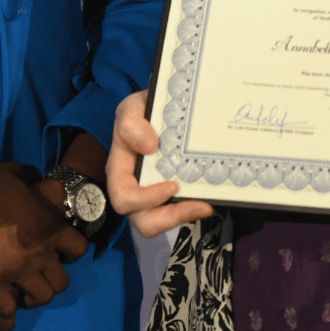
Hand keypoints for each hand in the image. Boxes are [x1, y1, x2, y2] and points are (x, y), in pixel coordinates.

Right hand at [0, 152, 87, 330]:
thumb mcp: (21, 175)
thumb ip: (34, 182)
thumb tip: (35, 178)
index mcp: (51, 225)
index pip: (79, 249)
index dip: (70, 254)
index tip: (60, 255)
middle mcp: (41, 250)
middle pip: (62, 281)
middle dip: (52, 282)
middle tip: (39, 279)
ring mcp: (18, 268)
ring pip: (41, 298)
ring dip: (33, 299)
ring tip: (23, 297)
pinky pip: (7, 311)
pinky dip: (7, 321)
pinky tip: (5, 325)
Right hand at [106, 91, 213, 236]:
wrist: (167, 108)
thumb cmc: (144, 111)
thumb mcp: (133, 107)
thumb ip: (132, 121)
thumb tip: (148, 146)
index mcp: (120, 168)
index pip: (123, 196)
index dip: (146, 199)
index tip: (173, 186)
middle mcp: (134, 185)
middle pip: (142, 220)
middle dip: (168, 218)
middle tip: (195, 203)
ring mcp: (153, 192)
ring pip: (160, 223)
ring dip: (183, 217)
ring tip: (205, 206)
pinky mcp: (172, 194)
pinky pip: (178, 212)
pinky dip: (193, 209)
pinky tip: (209, 199)